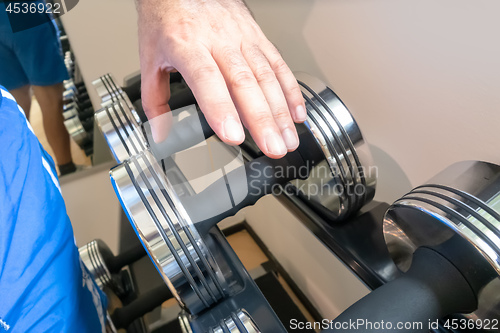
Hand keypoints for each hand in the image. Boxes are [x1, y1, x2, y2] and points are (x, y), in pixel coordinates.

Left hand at [137, 0, 306, 158]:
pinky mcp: (257, 36)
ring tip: (287, 139)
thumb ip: (154, 98)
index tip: (233, 134)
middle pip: (244, 82)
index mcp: (186, 44)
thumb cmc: (166, 16)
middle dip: (262, 119)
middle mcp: (218, 39)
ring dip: (280, 111)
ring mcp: (241, 37)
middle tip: (272, 148)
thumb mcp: (149, 56)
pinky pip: (278, 64)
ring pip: (266, 76)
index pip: (207, 79)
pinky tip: (297, 114)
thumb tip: (159, 132)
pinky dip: (290, 90)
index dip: (221, 108)